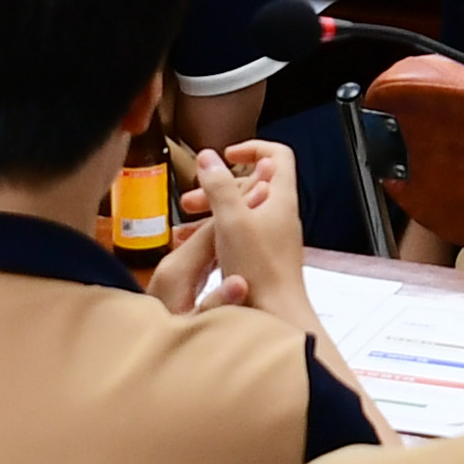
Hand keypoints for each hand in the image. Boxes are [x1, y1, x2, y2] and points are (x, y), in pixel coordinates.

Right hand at [151, 135, 309, 318]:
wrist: (278, 315)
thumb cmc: (259, 270)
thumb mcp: (231, 221)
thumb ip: (219, 186)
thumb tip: (208, 156)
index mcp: (280, 198)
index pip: (277, 154)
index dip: (252, 148)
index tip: (226, 155)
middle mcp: (280, 214)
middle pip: (251, 184)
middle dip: (217, 187)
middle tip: (190, 200)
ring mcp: (274, 236)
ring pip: (241, 212)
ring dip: (211, 214)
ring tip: (183, 229)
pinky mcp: (264, 256)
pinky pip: (239, 235)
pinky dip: (217, 234)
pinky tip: (194, 249)